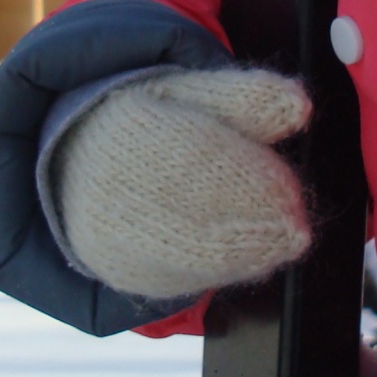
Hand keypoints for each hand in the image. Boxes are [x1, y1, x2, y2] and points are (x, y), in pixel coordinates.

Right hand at [52, 68, 311, 299]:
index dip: (250, 184)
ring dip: (248, 255)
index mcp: (129, 129)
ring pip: (193, 259)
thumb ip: (246, 99)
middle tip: (297, 231)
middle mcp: (110, 188)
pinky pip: (182, 281)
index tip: (291, 198)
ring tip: (279, 240)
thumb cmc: (150, 123)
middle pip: (195, 221)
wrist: (77, 163)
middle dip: (257, 231)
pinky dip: (224, 270)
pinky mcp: (121, 272)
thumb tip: (299, 105)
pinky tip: (249, 255)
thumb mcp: (193, 94)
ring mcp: (111, 238)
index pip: (197, 161)